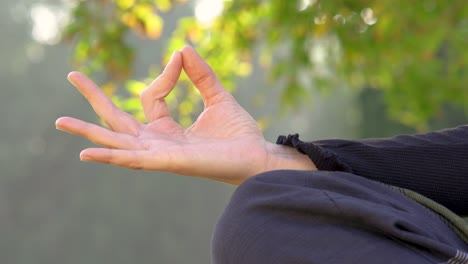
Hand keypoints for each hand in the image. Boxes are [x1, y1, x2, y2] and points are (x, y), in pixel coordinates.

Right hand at [56, 46, 315, 184]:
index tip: (180, 58)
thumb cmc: (238, 135)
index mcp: (168, 130)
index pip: (150, 98)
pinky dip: (110, 157)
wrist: (257, 156)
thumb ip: (200, 75)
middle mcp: (159, 143)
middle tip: (73, 75)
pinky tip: (87, 153)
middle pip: (118, 121)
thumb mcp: (217, 97)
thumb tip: (182, 49)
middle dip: (95, 100)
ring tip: (61, 121)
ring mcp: (161, 155)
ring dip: (89, 133)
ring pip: (117, 142)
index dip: (166, 74)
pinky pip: (134, 160)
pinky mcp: (168, 163)